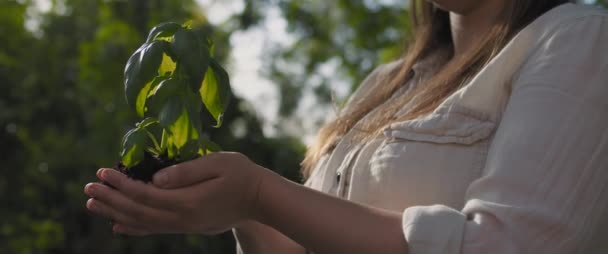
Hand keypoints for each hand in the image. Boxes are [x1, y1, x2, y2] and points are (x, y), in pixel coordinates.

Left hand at [84, 152, 270, 234]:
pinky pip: (154, 229)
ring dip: (116, 213)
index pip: (145, 194)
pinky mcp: (188, 226)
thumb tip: (155, 178)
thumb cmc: (242, 174)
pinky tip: (118, 224)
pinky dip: (133, 227)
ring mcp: (185, 225)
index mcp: (188, 201)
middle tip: (88, 187)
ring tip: (93, 204)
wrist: (260, 199)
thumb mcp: (218, 164)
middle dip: (111, 199)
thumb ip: (187, 171)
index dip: (121, 184)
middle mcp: (183, 218)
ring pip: (143, 223)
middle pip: (138, 211)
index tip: (102, 171)